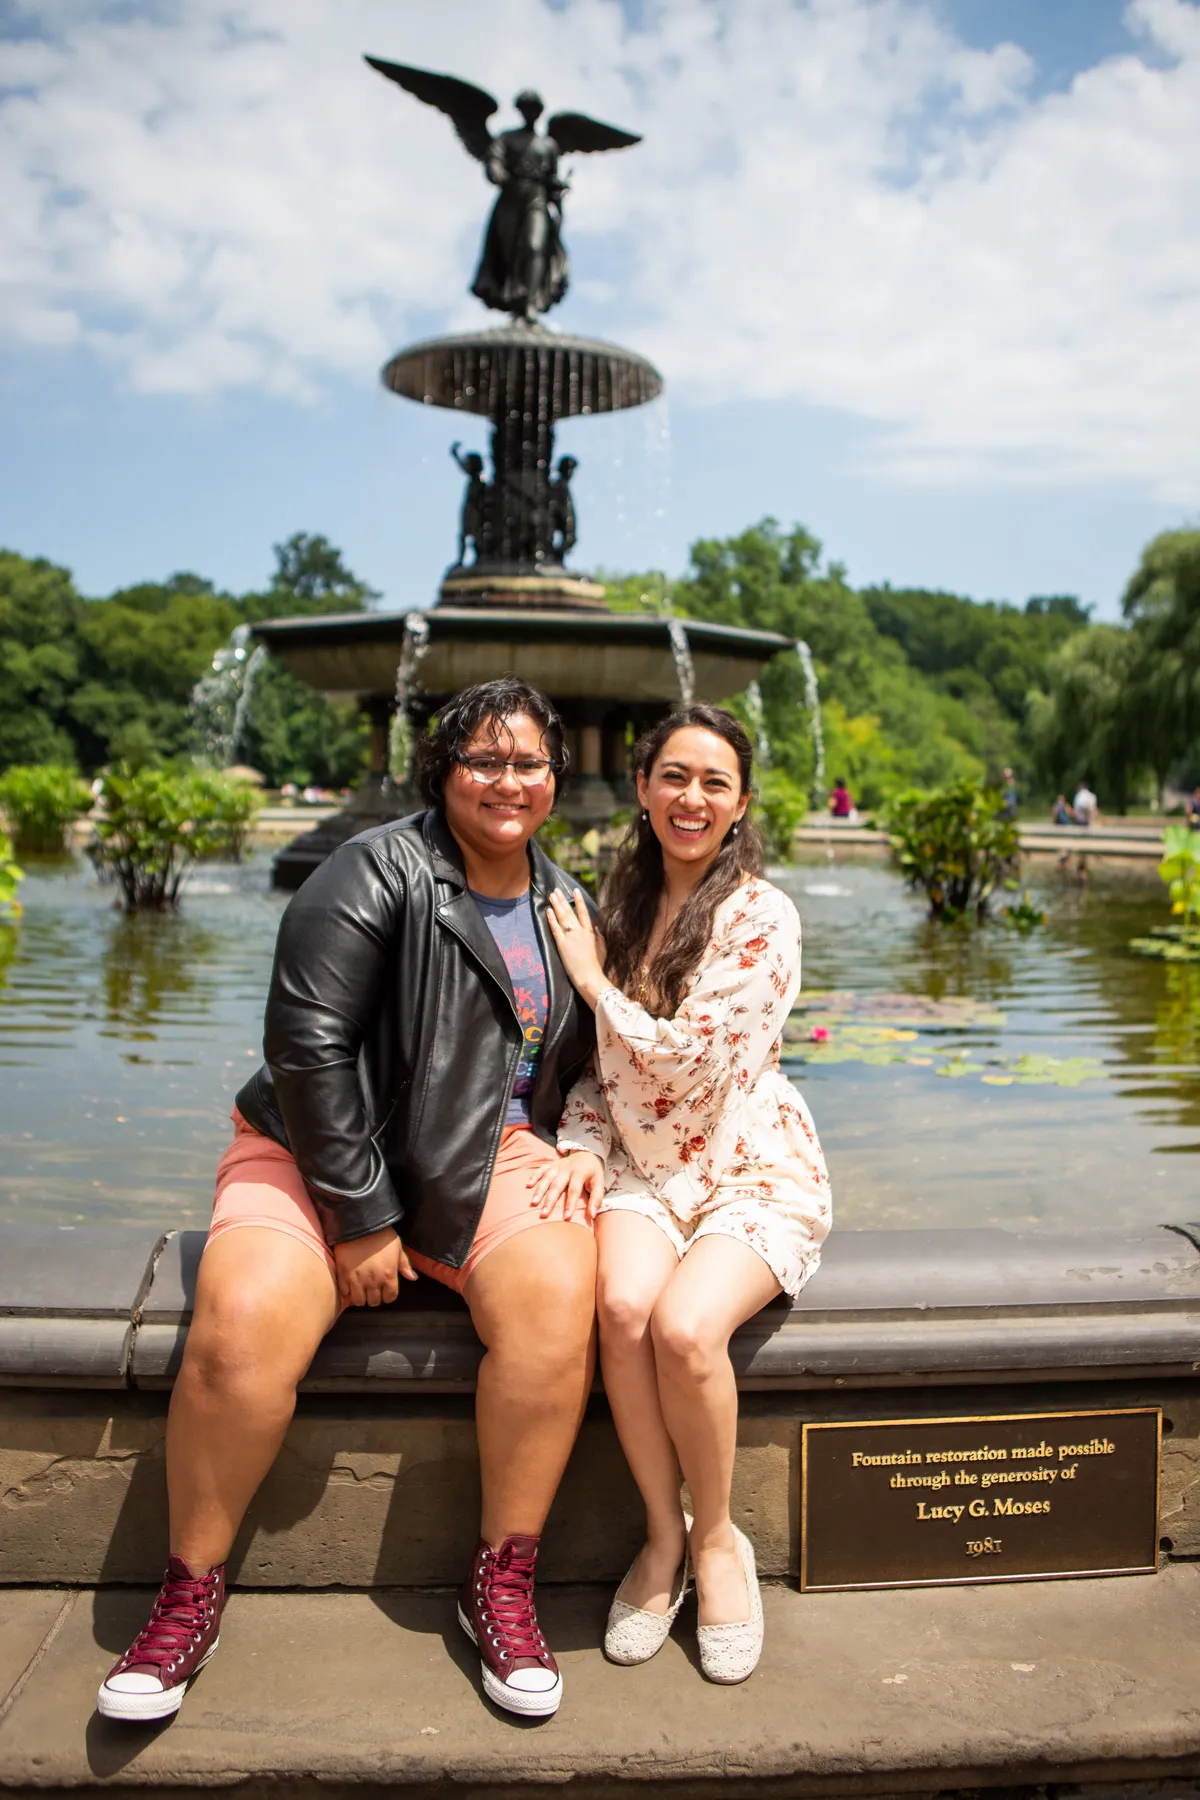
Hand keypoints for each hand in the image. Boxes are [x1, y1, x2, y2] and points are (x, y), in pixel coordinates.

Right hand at [333, 1226, 415, 1307]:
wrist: (360, 1224)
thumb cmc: (381, 1234)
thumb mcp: (397, 1247)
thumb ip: (404, 1265)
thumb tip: (413, 1278)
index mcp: (389, 1275)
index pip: (390, 1297)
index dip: (388, 1296)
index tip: (385, 1291)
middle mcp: (373, 1281)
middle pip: (374, 1302)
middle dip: (374, 1297)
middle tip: (372, 1289)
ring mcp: (357, 1279)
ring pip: (359, 1301)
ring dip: (361, 1297)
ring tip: (361, 1289)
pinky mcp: (343, 1275)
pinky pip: (344, 1292)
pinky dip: (347, 1290)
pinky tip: (350, 1283)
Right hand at [527, 1149, 604, 1221]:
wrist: (586, 1153)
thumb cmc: (593, 1173)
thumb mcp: (599, 1183)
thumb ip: (596, 1199)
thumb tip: (592, 1215)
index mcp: (580, 1173)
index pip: (574, 1190)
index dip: (570, 1204)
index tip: (566, 1217)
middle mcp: (567, 1168)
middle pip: (557, 1186)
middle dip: (550, 1200)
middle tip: (544, 1214)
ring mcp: (557, 1166)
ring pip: (546, 1178)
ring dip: (539, 1191)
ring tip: (533, 1204)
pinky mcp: (551, 1164)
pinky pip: (541, 1170)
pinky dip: (534, 1176)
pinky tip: (528, 1186)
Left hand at [546, 888, 607, 1007]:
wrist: (589, 977)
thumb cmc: (596, 965)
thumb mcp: (602, 949)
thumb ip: (599, 937)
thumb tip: (596, 928)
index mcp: (590, 932)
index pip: (583, 912)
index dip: (579, 901)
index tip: (575, 891)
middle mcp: (580, 931)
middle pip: (569, 912)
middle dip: (562, 900)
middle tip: (556, 890)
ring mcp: (570, 937)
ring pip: (562, 917)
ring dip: (556, 905)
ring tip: (551, 896)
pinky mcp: (561, 944)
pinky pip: (555, 929)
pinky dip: (551, 919)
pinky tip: (548, 911)